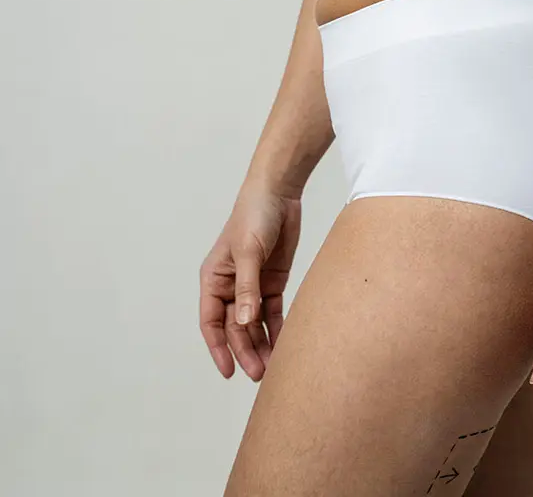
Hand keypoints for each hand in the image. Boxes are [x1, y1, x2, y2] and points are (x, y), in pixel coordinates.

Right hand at [199, 179, 301, 380]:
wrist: (279, 193)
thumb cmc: (254, 216)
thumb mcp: (248, 252)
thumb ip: (247, 287)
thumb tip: (243, 322)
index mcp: (214, 280)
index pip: (211, 322)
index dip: (219, 348)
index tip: (228, 371)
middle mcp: (230, 286)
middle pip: (235, 327)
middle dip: (245, 351)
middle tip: (259, 374)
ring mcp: (252, 285)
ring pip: (254, 323)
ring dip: (262, 344)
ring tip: (273, 367)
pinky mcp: (272, 281)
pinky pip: (272, 311)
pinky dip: (277, 328)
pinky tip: (286, 344)